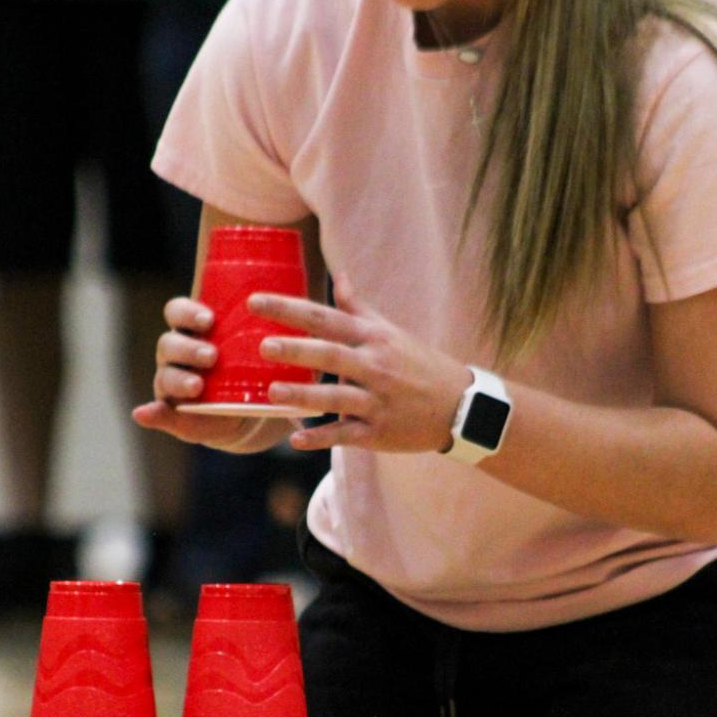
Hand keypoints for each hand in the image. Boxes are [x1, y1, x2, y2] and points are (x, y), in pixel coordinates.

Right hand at [133, 295, 259, 447]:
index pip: (177, 312)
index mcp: (190, 330)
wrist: (246, 408)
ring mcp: (171, 381)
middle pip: (169, 344)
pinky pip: (157, 412)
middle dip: (189, 349)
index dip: (188, 313)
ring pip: (165, 375)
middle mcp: (176, 353)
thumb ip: (257, 325)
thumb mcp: (250, 345)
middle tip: (212, 356)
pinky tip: (143, 413)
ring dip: (178, 379)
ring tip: (197, 386)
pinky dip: (150, 413)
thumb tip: (277, 294)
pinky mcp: (171, 410)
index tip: (209, 320)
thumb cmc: (248, 366)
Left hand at [254, 275, 471, 454]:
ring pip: (336, 398)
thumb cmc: (419, 365)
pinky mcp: (379, 433)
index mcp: (373, 338)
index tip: (254, 302)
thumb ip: (358, 308)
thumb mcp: (391, 332)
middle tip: (263, 346)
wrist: (462, 406)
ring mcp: (377, 402)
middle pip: (331, 355)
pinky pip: (347, 435)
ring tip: (272, 393)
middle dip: (297, 350)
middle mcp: (375, 366)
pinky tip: (297, 439)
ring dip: (304, 395)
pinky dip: (322, 437)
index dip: (289, 309)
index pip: (324, 318)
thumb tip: (338, 277)